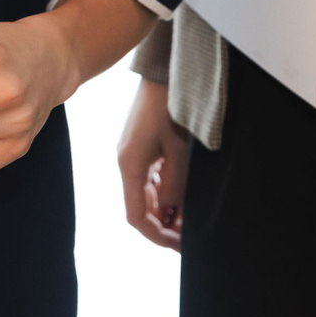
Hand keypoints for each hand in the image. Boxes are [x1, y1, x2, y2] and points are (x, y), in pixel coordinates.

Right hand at [117, 79, 188, 249]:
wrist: (164, 71)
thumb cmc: (171, 106)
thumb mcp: (179, 150)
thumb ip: (174, 186)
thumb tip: (169, 212)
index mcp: (129, 165)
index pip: (136, 216)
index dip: (156, 235)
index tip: (179, 245)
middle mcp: (126, 162)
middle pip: (140, 206)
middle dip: (164, 224)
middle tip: (190, 234)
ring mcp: (131, 153)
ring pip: (145, 193)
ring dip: (165, 208)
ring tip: (189, 216)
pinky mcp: (140, 144)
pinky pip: (149, 177)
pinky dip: (163, 190)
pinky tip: (181, 193)